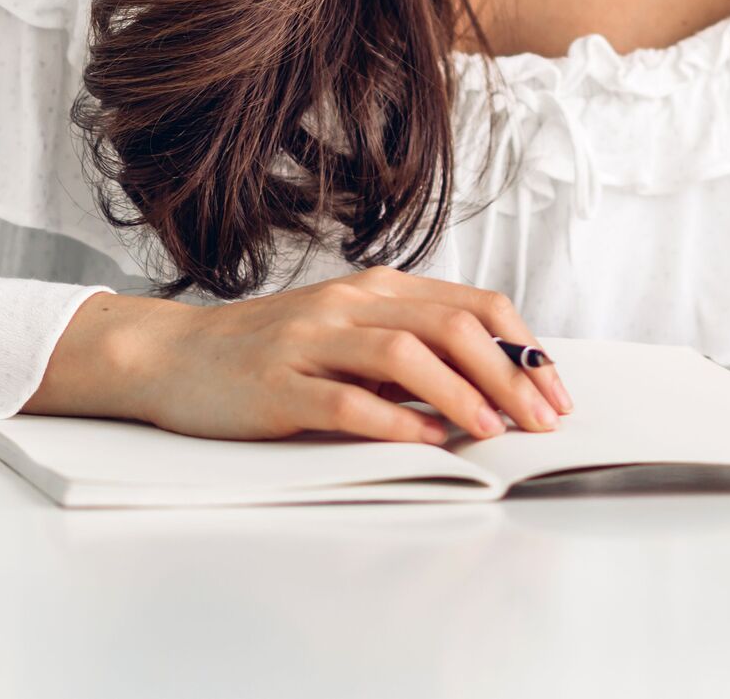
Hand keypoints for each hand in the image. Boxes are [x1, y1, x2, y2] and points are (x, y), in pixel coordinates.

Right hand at [26, 266, 573, 443]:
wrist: (174, 356)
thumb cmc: (270, 352)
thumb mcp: (348, 335)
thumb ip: (410, 349)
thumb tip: (493, 385)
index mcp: (377, 288)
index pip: (473, 305)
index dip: (523, 347)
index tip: (555, 391)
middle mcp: (350, 304)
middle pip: (451, 325)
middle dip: (509, 375)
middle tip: (542, 419)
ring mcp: (312, 341)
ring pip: (405, 355)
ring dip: (461, 394)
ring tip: (495, 431)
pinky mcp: (278, 386)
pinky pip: (346, 401)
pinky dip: (393, 421)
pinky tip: (425, 441)